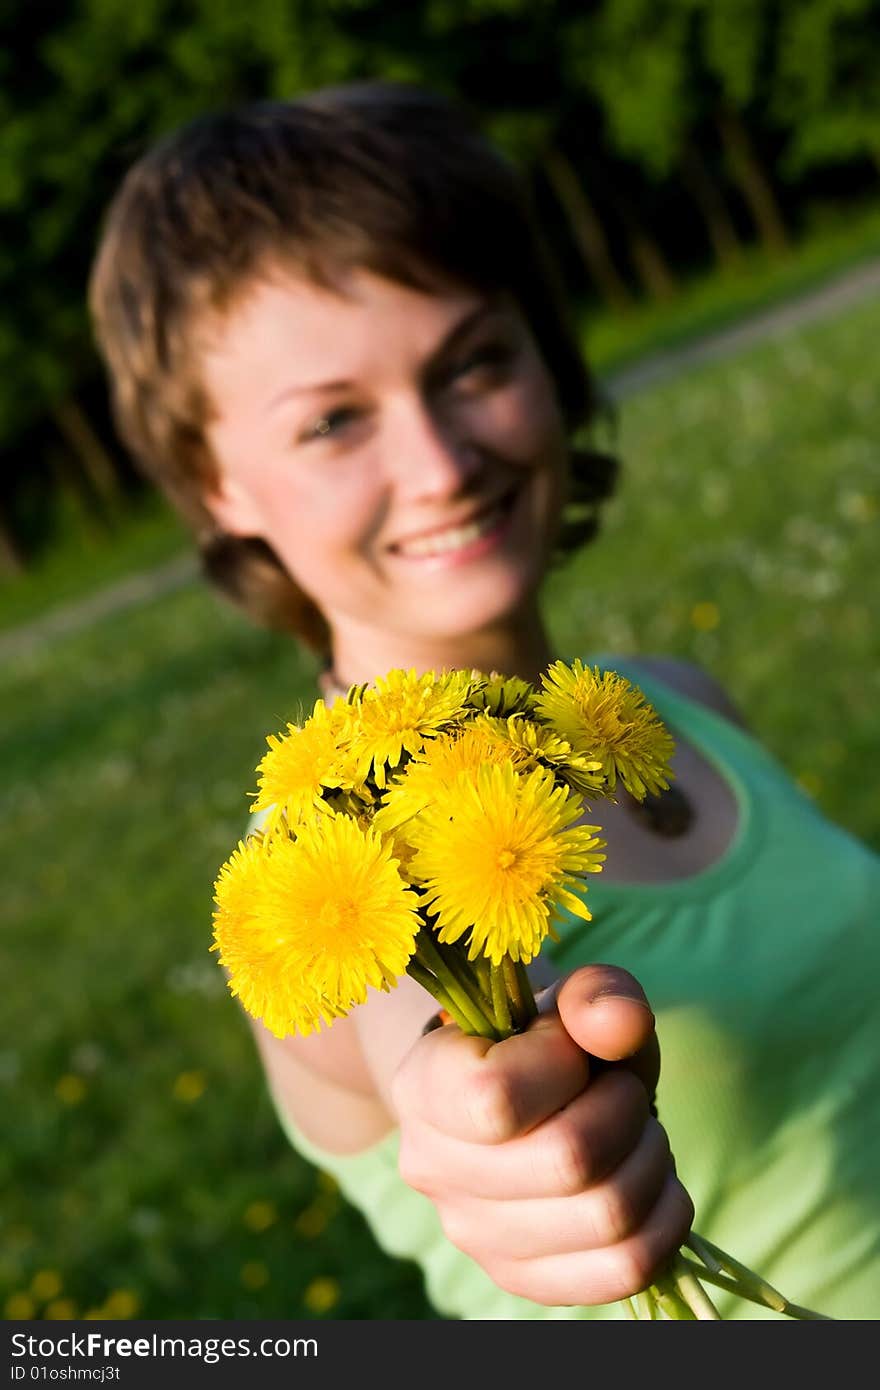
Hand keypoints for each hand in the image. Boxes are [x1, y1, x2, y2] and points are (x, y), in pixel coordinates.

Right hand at [391, 964, 692, 1306]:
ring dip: (652, 1161)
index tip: (570, 1049)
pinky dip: (664, 1218)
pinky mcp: (525, 1279)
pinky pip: (626, 1268)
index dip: (562, 1064)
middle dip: (625, 1110)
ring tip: (637, 1134)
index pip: (497, 1097)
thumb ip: (596, 994)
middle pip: (569, 1159)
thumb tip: (620, 1024)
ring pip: (607, 1216)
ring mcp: (475, 1237)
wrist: (525, 1099)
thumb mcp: (570, 1000)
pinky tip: (651, 1183)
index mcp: (425, 1086)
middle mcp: (433, 1169)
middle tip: (623, 1091)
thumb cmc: (546, 1042)